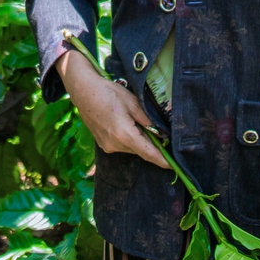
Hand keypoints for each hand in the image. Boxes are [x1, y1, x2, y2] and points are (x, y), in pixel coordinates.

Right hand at [58, 49, 168, 168]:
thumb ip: (148, 120)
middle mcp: (115, 144)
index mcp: (124, 134)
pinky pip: (122, 146)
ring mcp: (107, 146)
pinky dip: (129, 139)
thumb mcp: (133, 103)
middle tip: (160, 132)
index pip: (148, 153)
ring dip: (139, 140)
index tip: (174, 166)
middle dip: (152, 145)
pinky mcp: (103, 145)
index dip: (162, 161)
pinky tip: (126, 124)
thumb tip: (162, 133)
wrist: (84, 92)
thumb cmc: (109, 93)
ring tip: (136, 121)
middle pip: (141, 150)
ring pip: (132, 148)